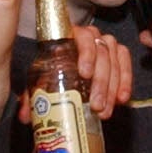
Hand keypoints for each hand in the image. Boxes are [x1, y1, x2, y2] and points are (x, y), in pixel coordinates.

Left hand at [10, 25, 134, 123]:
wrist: (66, 64)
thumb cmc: (52, 69)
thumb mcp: (41, 77)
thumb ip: (33, 93)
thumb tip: (25, 116)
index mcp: (69, 36)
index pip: (83, 37)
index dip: (86, 54)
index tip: (85, 74)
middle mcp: (90, 36)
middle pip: (102, 53)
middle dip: (101, 82)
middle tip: (96, 105)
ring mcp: (105, 44)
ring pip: (115, 60)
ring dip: (112, 87)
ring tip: (104, 110)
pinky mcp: (118, 54)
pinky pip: (126, 64)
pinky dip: (126, 81)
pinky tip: (122, 100)